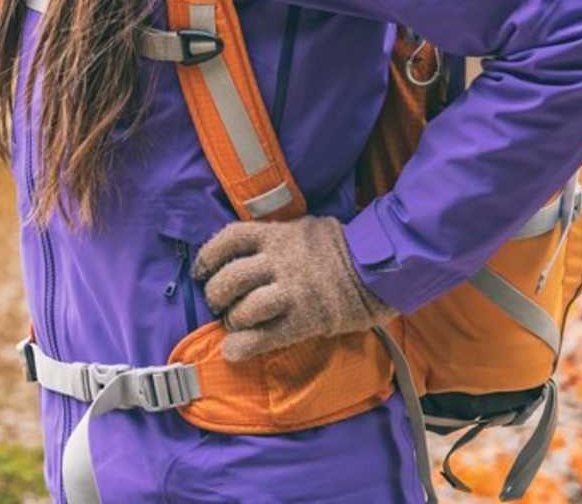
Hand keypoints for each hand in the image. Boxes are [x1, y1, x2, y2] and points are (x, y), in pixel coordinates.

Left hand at [190, 213, 397, 362]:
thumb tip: (250, 251)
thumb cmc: (342, 249)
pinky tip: (234, 352)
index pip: (229, 239)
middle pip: (230, 278)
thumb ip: (278, 237)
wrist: (380, 269)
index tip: (201, 270)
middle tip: (219, 305)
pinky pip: (265, 336)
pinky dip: (243, 347)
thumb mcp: (305, 229)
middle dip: (216, 294)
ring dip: (233, 321)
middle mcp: (279, 260)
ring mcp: (291, 290)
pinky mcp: (305, 318)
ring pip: (244, 309)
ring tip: (235, 326)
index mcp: (277, 234)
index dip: (208, 256)